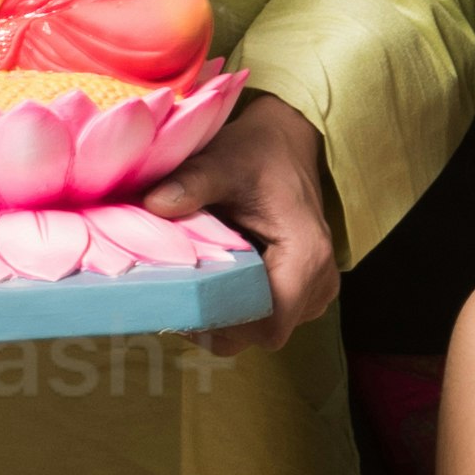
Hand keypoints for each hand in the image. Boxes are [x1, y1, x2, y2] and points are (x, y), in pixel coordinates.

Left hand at [148, 84, 338, 352]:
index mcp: (306, 255)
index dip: (225, 327)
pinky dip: (242, 307)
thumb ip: (191, 183)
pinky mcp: (307, 289)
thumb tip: (153, 205)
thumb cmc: (257, 153)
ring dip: (230, 317)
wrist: (287, 143)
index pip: (269, 325)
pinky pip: (271, 315)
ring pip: (266, 327)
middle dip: (220, 324)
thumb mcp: (222, 162)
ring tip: (193, 293)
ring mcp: (317, 288)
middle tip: (177, 304)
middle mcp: (320, 280)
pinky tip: (214, 287)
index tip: (183, 311)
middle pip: (264, 331)